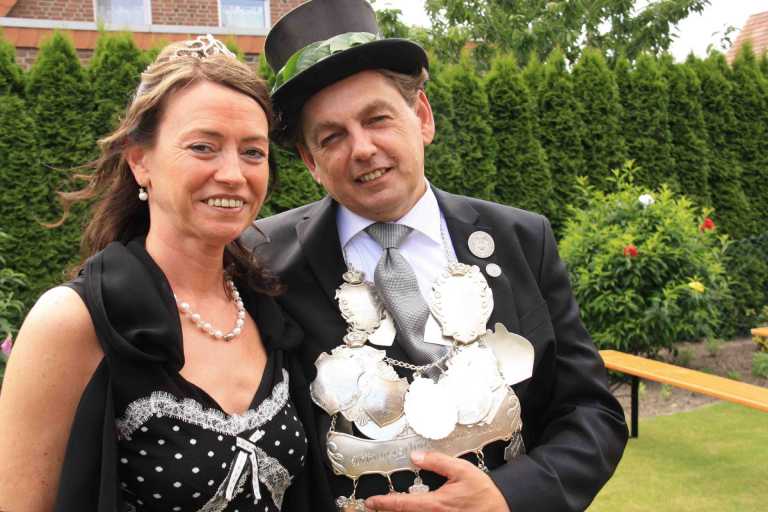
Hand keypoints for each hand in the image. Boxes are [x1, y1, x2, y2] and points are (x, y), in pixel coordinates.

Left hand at [364, 451, 508, 511]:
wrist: (502, 511)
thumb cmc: (484, 495)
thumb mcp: (462, 471)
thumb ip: (437, 462)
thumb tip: (416, 456)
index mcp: (435, 504)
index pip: (402, 504)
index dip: (383, 503)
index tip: (371, 502)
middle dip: (389, 511)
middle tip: (375, 506)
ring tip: (390, 508)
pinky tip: (413, 511)